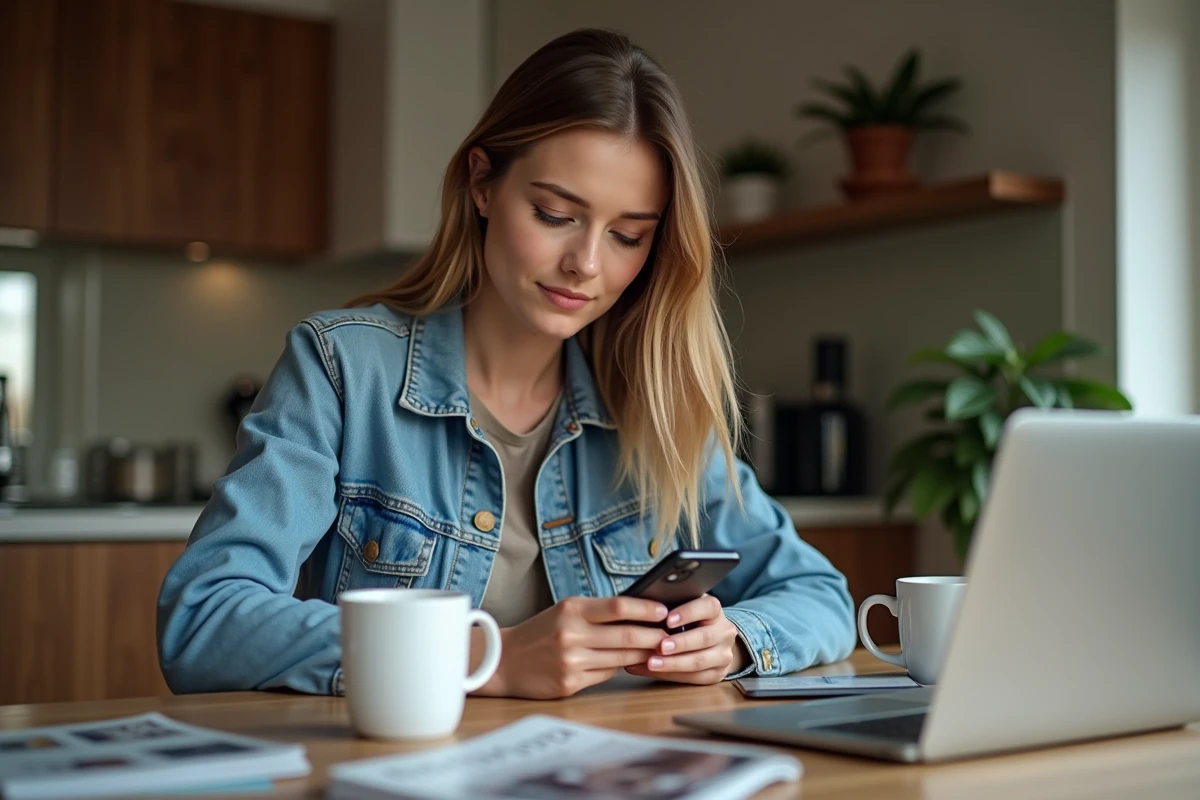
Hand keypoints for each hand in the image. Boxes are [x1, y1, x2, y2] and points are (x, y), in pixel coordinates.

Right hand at [469, 596, 669, 698]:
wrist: (504, 660)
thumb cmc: (540, 632)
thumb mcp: (564, 611)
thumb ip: (597, 612)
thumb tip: (639, 614)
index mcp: (572, 610)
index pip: (619, 606)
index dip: (646, 608)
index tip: (665, 610)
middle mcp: (572, 634)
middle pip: (627, 635)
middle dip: (655, 636)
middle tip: (671, 635)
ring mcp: (572, 661)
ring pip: (621, 657)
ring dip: (643, 654)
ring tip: (658, 649)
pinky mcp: (570, 683)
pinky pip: (606, 674)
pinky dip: (618, 667)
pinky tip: (626, 663)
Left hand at [625, 594, 745, 684]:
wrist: (711, 641)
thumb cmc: (687, 620)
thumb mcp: (683, 607)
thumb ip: (670, 605)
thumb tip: (641, 604)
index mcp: (715, 610)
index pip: (707, 607)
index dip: (688, 613)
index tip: (668, 619)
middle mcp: (724, 632)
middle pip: (704, 638)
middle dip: (680, 643)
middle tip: (659, 646)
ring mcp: (723, 655)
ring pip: (699, 661)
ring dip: (673, 664)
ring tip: (651, 663)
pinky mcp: (717, 674)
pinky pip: (694, 678)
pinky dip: (670, 675)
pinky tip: (651, 670)